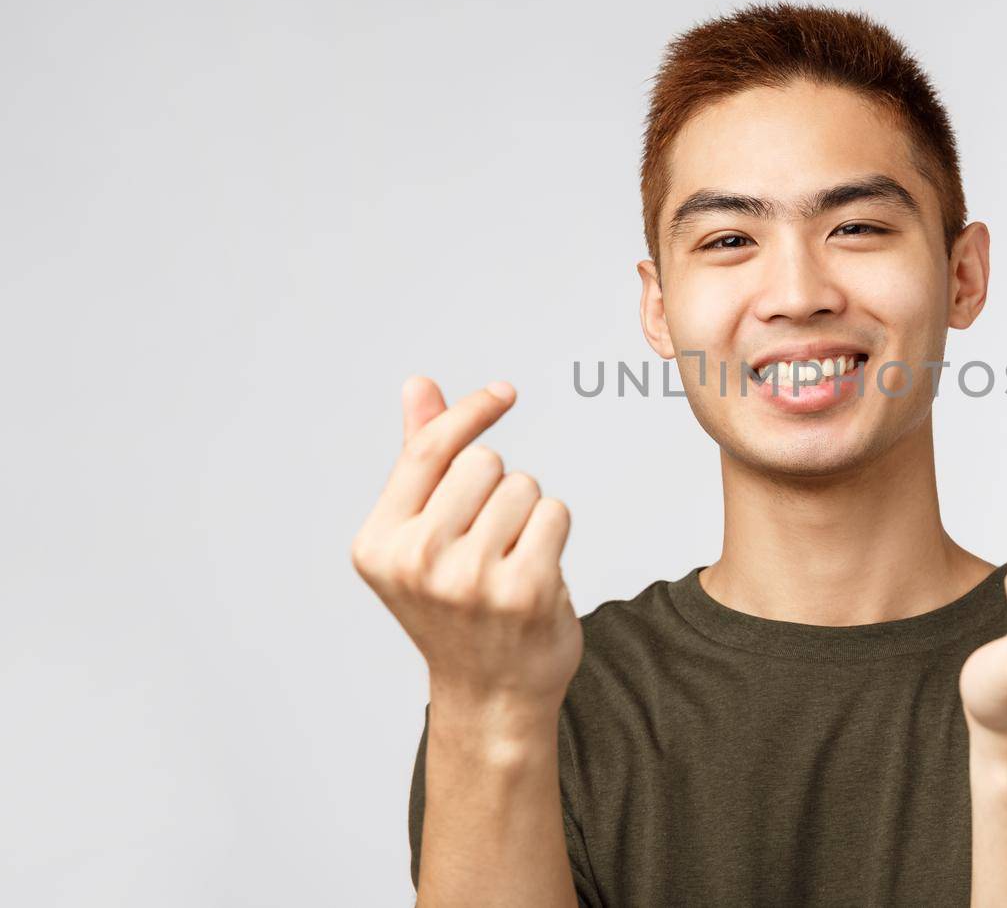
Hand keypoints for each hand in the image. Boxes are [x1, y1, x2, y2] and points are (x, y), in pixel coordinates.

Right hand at [351, 376, 580, 716]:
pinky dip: (554, 532)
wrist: (491, 694)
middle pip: (484, 462)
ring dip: (528, 512)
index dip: (470, 411)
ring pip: (524, 485)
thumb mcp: (422, 534)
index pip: (429, 449)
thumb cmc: (457, 605)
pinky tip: (536, 571)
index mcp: (379, 544)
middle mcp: (417, 561)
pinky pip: (555, 512)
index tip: (504, 391)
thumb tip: (419, 384)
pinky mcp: (524, 591)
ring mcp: (470, 580)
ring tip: (510, 559)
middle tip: (490, 539)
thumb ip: (420, 458)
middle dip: (498, 486)